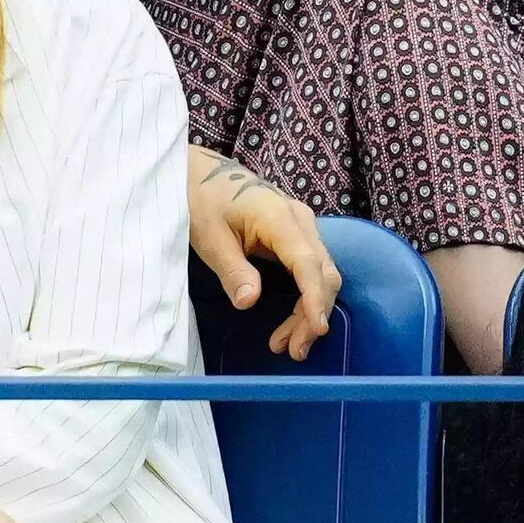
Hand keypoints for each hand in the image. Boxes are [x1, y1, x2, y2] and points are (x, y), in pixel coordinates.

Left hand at [188, 146, 342, 361]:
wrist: (200, 172)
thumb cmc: (201, 200)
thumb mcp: (209, 237)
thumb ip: (232, 269)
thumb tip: (249, 302)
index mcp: (279, 218)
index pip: (308, 263)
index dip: (314, 298)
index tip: (316, 327)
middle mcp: (300, 221)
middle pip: (323, 274)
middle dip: (313, 314)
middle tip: (293, 350)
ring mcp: (302, 226)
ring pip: (321, 274)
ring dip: (310, 310)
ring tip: (289, 344)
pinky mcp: (296, 234)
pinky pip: (311, 269)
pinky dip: (306, 296)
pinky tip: (293, 320)